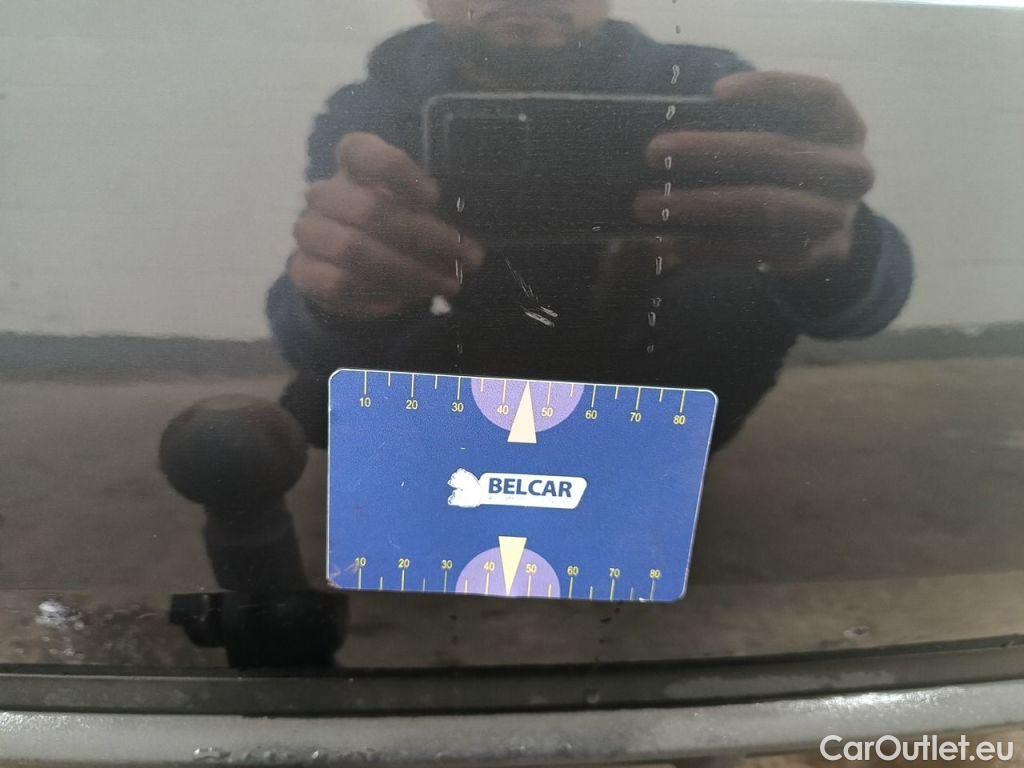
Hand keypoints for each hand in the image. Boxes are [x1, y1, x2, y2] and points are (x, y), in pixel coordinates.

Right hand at [290, 132, 483, 318]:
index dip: (402, 174)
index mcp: (352, 165)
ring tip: (447, 284)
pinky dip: (379, 294)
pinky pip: (341, 284)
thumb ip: (432, 215)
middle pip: (370, 209)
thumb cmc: (397, 228)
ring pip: (355, 250)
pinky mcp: (303, 271)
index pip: (363, 152)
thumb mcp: (418, 211)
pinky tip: (407, 300)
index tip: (435, 198)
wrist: (351, 269)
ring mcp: (309, 232)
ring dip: (409, 272)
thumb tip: (461, 244)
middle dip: (426, 237)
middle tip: (467, 257)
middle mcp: (325, 194)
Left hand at [634, 72, 874, 273]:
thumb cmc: (783, 169)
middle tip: (652, 152)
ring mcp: (836, 218)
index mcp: (846, 127)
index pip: (819, 97)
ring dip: (698, 205)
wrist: (820, 231)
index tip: (715, 92)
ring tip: (645, 206)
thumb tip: (673, 132)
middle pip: (780, 154)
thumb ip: (746, 127)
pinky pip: (754, 251)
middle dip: (711, 150)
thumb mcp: (783, 137)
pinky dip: (705, 246)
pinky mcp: (811, 258)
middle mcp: (852, 171)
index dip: (772, 89)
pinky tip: (666, 241)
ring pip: (764, 206)